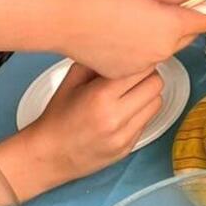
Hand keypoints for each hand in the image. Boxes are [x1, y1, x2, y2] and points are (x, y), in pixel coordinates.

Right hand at [24, 62, 165, 183]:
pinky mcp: (128, 148)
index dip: (142, 60)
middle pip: (156, 84)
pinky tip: (125, 112)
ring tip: (131, 93)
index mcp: (101, 96)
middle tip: (135, 75)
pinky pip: (148, 121)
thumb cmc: (57, 118)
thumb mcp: (71, 80)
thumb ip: (97, 61)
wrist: (48, 155)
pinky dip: (141, 113)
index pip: (142, 69)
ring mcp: (123, 135)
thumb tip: (123, 49)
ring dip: (148, 94)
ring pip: (157, 103)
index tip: (137, 59)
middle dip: (148, 75)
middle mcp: (116, 117)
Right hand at [59, 0, 205, 77]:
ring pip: (165, 52)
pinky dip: (139, 53)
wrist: (65, 19)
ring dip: (159, 41)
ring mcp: (144, 67)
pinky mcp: (125, 75)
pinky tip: (120, 39)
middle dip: (179, 25)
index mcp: (170, 26)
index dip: (200, 12)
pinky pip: (144, 64)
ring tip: (133, 24)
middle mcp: (162, 51)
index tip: (193, 5)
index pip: (204, 23)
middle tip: (154, 9)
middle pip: (186, 38)